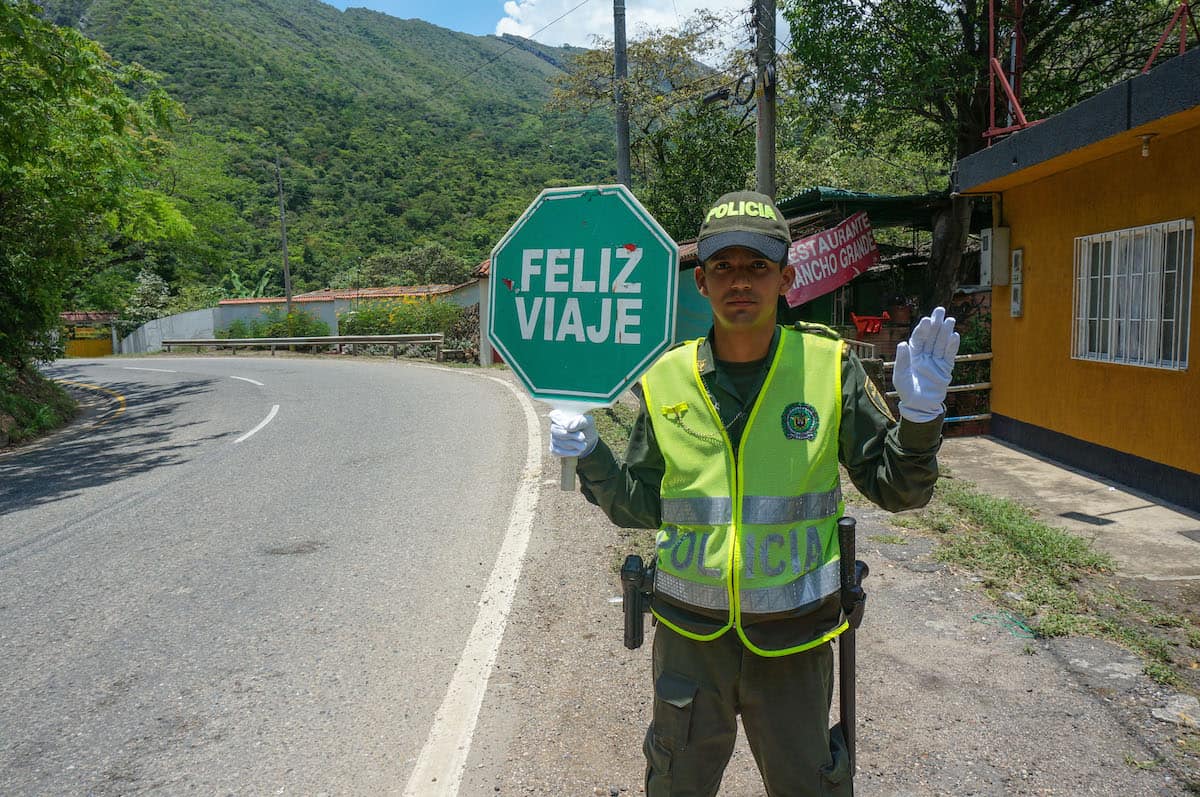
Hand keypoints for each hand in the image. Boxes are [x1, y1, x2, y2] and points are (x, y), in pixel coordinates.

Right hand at [549, 409, 597, 457]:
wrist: (588, 440)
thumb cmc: (586, 427)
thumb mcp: (588, 422)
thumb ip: (579, 421)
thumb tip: (567, 426)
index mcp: (559, 415)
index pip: (554, 416)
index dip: (562, 422)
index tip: (572, 428)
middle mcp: (553, 426)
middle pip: (556, 430)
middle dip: (571, 435)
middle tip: (583, 438)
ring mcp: (552, 438)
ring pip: (558, 442)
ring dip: (573, 444)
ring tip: (584, 445)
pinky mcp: (553, 448)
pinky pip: (558, 451)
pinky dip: (570, 452)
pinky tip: (578, 450)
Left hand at [893, 306, 959, 422]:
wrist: (920, 406)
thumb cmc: (907, 391)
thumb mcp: (900, 377)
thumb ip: (902, 361)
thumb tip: (902, 343)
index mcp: (912, 355)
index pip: (918, 339)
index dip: (922, 330)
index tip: (926, 320)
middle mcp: (924, 355)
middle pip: (931, 337)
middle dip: (935, 324)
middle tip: (940, 310)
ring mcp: (935, 361)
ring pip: (941, 344)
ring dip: (945, 332)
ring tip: (950, 320)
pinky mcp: (945, 369)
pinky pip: (949, 355)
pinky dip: (952, 346)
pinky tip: (954, 336)